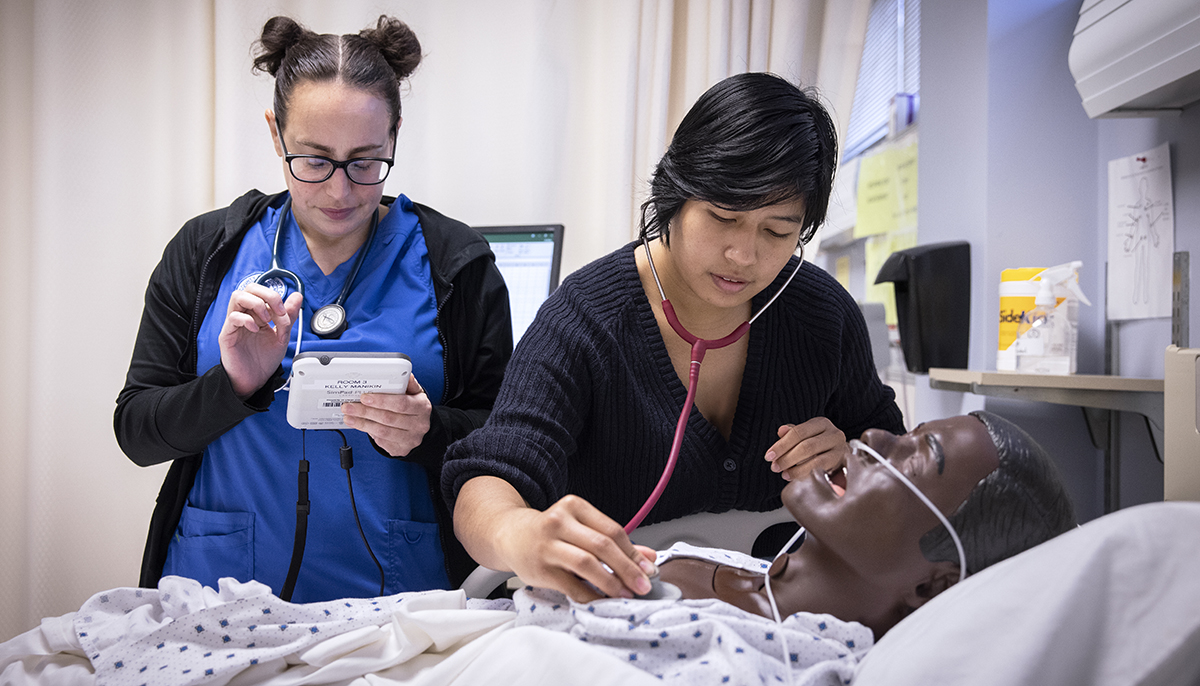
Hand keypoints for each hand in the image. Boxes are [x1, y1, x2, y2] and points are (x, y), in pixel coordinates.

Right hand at [219, 283, 302, 398]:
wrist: (255, 381)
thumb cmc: (264, 360)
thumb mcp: (282, 335)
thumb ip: (289, 316)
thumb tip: (297, 296)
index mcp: (257, 314)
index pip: (262, 291)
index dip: (276, 297)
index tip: (285, 312)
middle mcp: (245, 315)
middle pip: (249, 288)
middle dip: (267, 295)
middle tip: (278, 311)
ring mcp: (235, 324)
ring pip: (237, 296)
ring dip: (257, 304)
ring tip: (266, 320)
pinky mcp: (227, 334)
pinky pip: (233, 317)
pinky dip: (247, 320)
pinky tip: (256, 330)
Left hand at [341, 373, 431, 456]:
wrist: (421, 430)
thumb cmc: (415, 409)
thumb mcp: (416, 394)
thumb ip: (408, 384)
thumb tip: (404, 375)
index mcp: (422, 407)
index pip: (401, 404)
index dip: (381, 401)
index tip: (365, 397)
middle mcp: (418, 425)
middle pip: (388, 418)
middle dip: (365, 412)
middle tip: (349, 406)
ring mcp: (410, 439)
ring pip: (382, 431)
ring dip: (362, 423)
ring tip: (349, 416)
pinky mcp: (401, 449)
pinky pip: (381, 441)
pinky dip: (368, 432)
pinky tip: (359, 424)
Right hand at [493, 494, 657, 602]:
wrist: (511, 535)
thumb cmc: (553, 533)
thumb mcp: (582, 528)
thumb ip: (615, 541)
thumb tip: (650, 558)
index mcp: (574, 507)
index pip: (612, 530)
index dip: (633, 553)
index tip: (649, 570)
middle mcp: (558, 522)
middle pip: (602, 546)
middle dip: (627, 569)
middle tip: (643, 586)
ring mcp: (547, 545)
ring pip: (586, 564)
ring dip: (611, 583)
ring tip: (625, 594)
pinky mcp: (539, 568)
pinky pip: (571, 585)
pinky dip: (590, 596)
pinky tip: (602, 601)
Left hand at [764, 417, 848, 481]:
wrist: (841, 454)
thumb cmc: (818, 443)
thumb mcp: (805, 435)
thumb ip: (792, 433)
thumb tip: (781, 431)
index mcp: (821, 423)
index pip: (798, 432)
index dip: (781, 444)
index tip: (769, 455)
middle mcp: (833, 433)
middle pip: (806, 445)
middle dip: (786, 457)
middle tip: (774, 466)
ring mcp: (839, 448)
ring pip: (813, 458)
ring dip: (794, 468)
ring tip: (782, 472)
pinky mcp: (840, 462)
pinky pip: (819, 468)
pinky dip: (803, 472)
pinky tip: (792, 475)